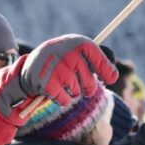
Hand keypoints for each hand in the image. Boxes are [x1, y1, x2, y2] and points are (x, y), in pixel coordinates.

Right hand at [0, 35, 117, 119]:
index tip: (110, 78)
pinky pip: (65, 100)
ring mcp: (58, 69)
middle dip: (85, 88)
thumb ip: (97, 61)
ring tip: (60, 81)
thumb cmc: (61, 61)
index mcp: (78, 43)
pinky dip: (60, 99)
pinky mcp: (48, 84)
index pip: (100, 61)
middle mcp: (69, 54)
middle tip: (74, 80)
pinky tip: (52, 89)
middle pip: (90, 84)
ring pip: (77, 93)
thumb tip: (114, 76)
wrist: (30, 67)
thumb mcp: (77, 54)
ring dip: (71, 92)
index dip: (107, 71)